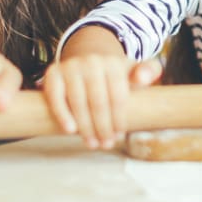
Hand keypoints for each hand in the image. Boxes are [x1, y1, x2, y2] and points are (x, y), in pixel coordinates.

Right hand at [42, 55, 161, 148]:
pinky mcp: (53, 72)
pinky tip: (70, 130)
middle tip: (105, 144)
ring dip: (85, 127)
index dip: (118, 119)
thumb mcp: (134, 69)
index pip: (117, 96)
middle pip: (98, 101)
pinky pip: (55, 96)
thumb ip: (148, 71)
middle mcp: (91, 62)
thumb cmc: (113, 73)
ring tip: (92, 143)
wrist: (87, 56)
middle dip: (103, 127)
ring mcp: (71, 66)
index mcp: (113, 63)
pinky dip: (62, 114)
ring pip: (78, 102)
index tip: (118, 135)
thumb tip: (142, 78)